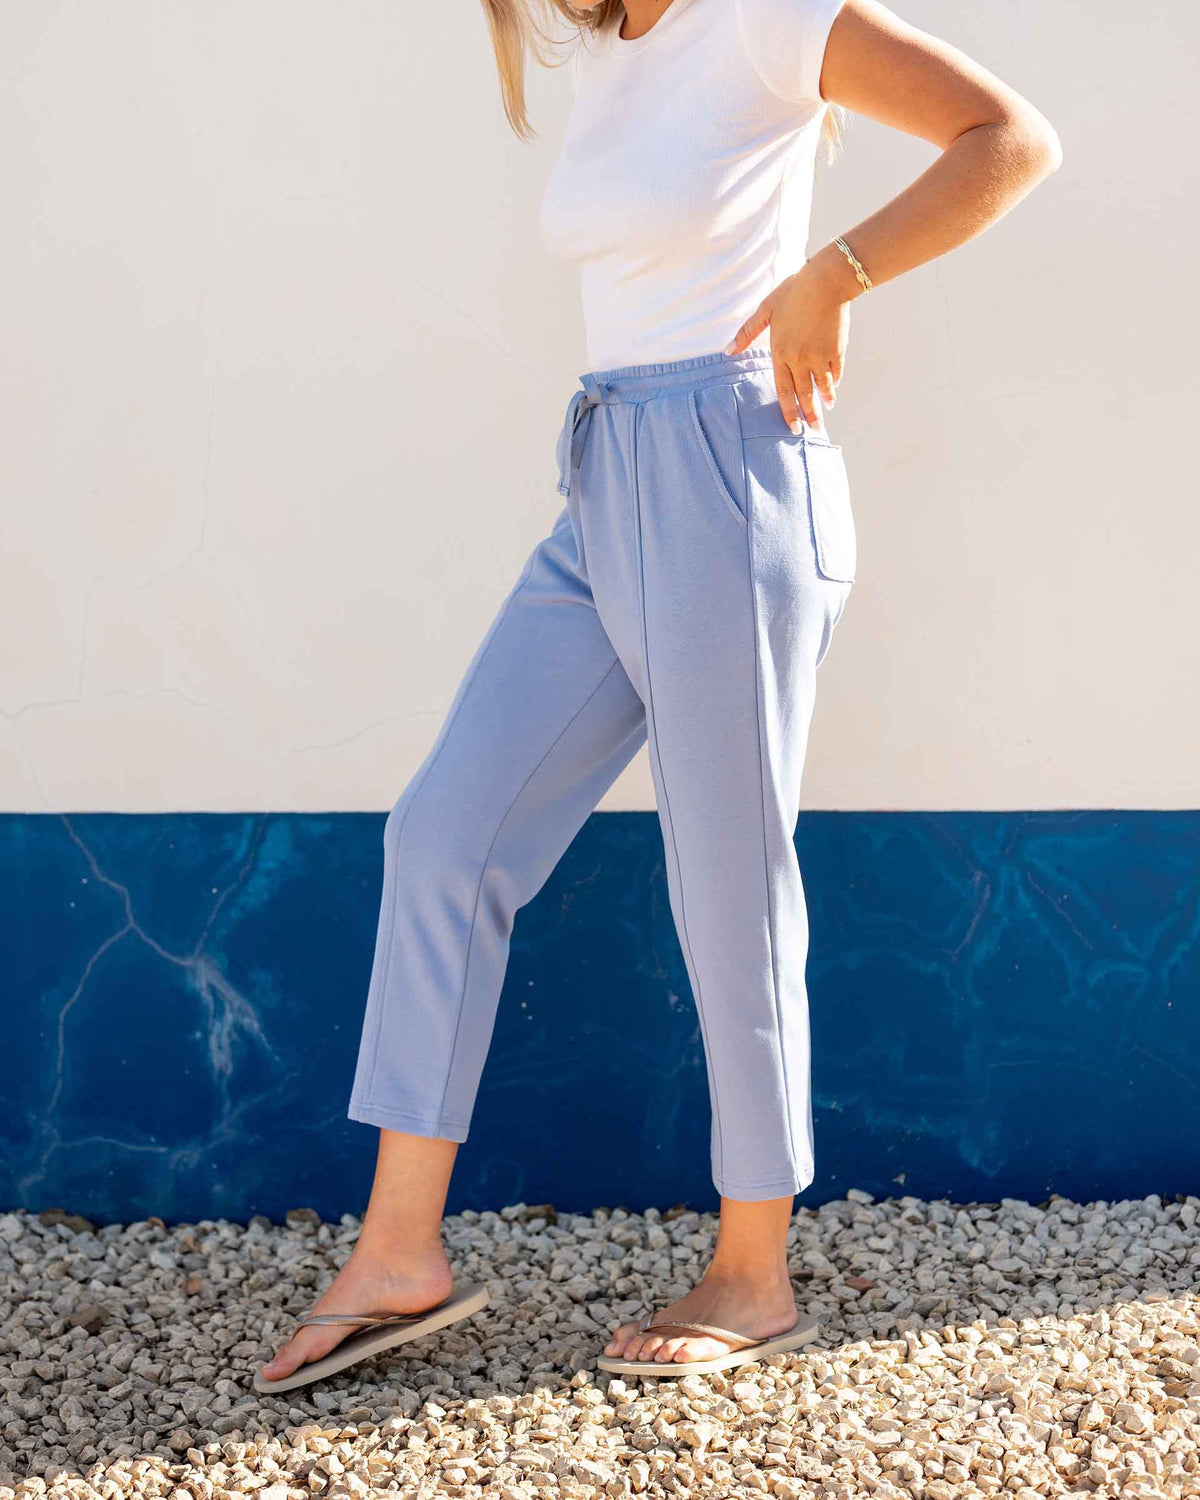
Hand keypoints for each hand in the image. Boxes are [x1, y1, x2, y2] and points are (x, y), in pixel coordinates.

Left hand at [724, 262, 850, 435]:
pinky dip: (834, 381)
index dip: (788, 411)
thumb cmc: (793, 291)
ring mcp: (820, 356)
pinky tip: (834, 387)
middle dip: (809, 416)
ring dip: (824, 400)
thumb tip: (727, 351)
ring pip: (822, 386)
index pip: (783, 390)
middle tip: (813, 432)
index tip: (792, 427)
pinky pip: (835, 372)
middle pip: (804, 394)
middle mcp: (800, 360)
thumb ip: (747, 333)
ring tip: (826, 411)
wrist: (827, 282)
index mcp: (781, 352)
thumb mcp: (766, 310)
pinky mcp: (837, 350)